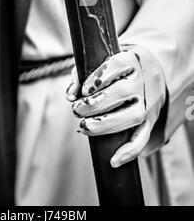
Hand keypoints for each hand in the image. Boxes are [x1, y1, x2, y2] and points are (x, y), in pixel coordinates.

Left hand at [66, 45, 166, 167]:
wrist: (148, 71)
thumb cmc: (114, 67)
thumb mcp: (99, 62)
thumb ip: (81, 75)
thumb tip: (70, 96)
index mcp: (133, 59)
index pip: (118, 64)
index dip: (98, 77)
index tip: (84, 89)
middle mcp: (144, 80)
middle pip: (122, 92)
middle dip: (94, 104)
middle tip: (77, 110)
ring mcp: (149, 101)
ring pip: (133, 116)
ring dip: (105, 125)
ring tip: (84, 126)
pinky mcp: (150, 120)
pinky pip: (143, 137)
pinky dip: (129, 151)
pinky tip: (113, 160)